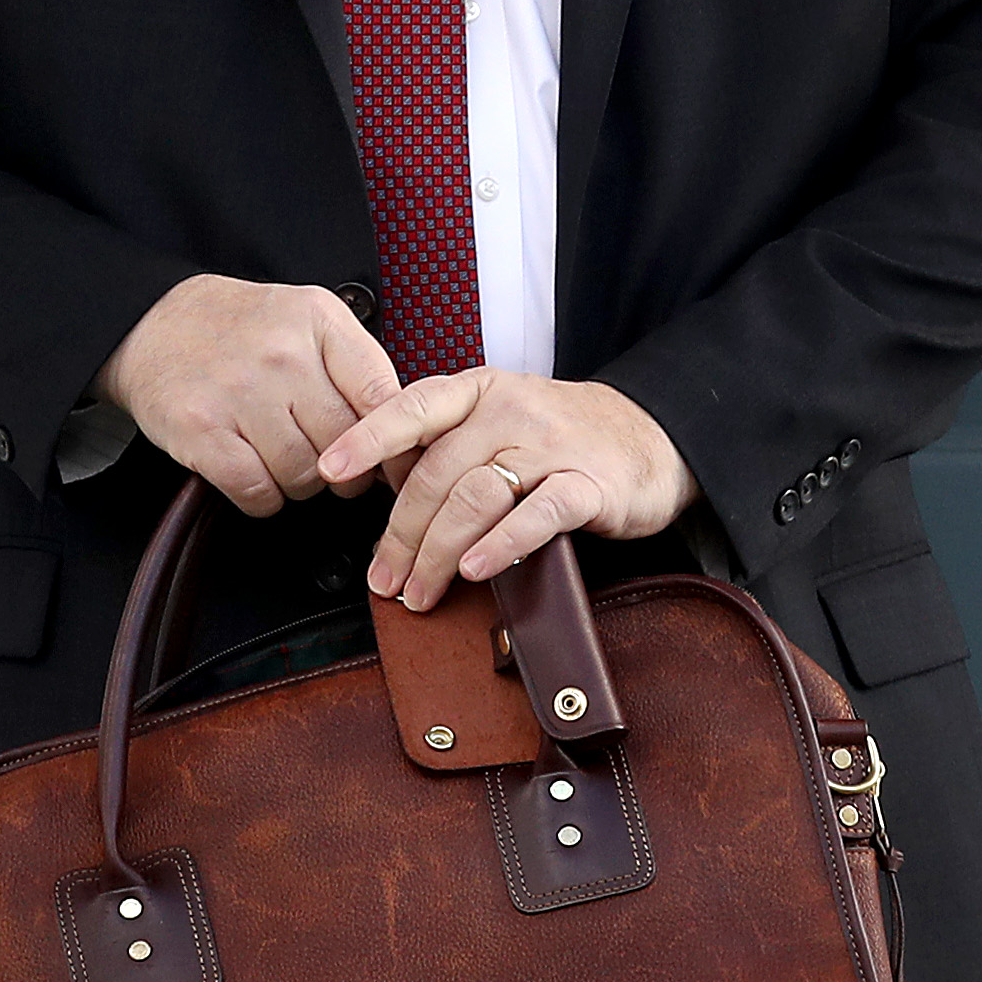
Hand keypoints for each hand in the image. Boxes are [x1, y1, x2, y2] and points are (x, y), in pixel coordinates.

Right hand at [95, 274, 404, 517]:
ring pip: (304, 475)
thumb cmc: (238, 328)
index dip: (395, 444)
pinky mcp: (201, 430)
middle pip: (346, 444)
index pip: (383, 396)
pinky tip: (255, 474)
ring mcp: (239, 392)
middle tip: (329, 463)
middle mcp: (281, 353)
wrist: (150, 322)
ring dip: (299, 482)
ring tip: (282, 458)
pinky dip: (263, 497)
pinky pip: (257, 491)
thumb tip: (403, 437)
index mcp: (317, 319)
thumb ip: (355, 366)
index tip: (394, 465)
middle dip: (344, 468)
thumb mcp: (307, 319)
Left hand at [318, 370, 698, 608]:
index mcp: (479, 391)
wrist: (652, 436)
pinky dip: (500, 546)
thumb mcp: (500, 420)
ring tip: (422, 590)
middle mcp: (511, 410)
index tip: (328, 469)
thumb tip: (385, 496)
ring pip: (475, 498)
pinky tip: (476, 570)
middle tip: (385, 579)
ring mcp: (551, 446)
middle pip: (436, 473)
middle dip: (401, 534)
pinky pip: (536, 516)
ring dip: (439, 552)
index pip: (411, 408)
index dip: (366, 438)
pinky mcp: (588, 485)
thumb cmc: (562, 436)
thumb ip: (448, 447)